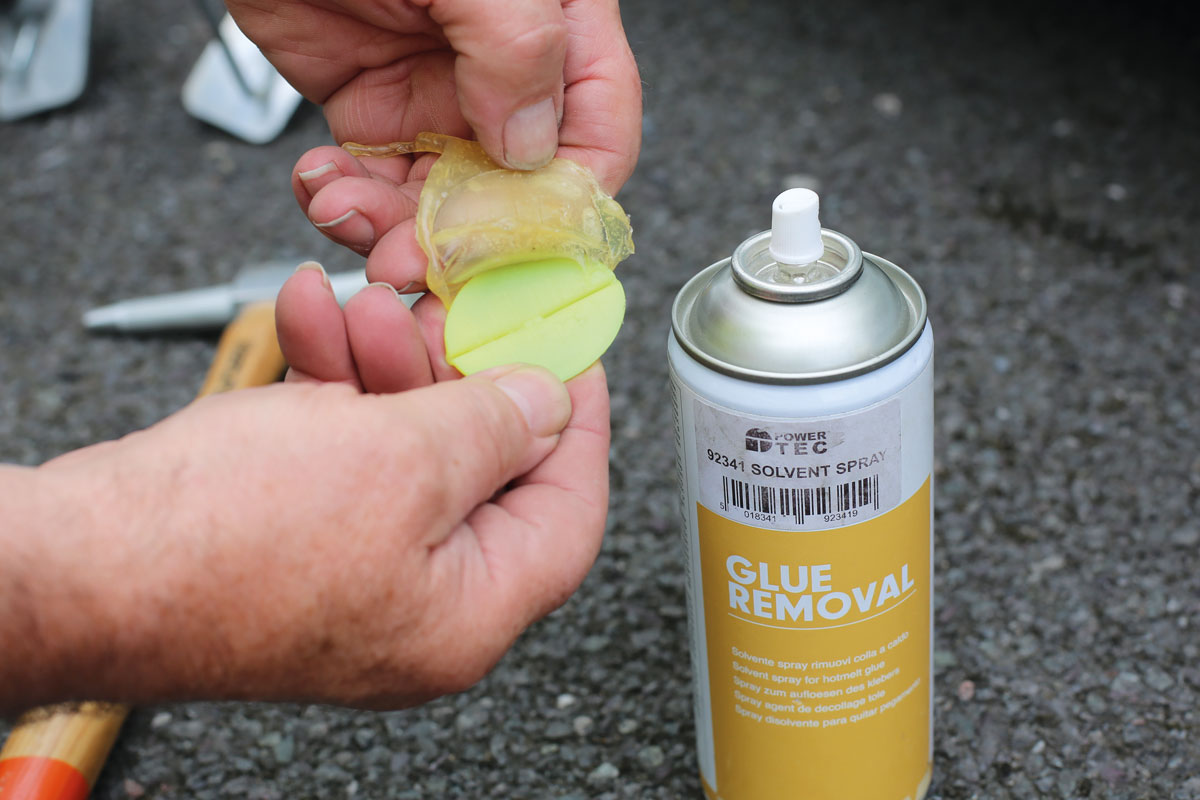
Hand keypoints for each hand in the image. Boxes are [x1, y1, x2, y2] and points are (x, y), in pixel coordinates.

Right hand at [10, 266, 609, 708]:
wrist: (78, 563)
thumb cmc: (222, 544)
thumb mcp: (400, 460)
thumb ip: (494, 426)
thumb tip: (546, 404)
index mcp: (468, 613)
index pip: (567, 513)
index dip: (579, 426)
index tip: (570, 354)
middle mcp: (418, 603)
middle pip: (482, 470)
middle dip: (456, 372)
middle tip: (441, 311)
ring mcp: (354, 569)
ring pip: (405, 447)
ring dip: (384, 362)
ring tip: (357, 305)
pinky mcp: (296, 536)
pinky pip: (340, 451)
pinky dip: (330, 384)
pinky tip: (309, 322)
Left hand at [225, 0, 641, 291]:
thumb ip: (517, 46)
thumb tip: (534, 146)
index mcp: (558, 28)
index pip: (597, 133)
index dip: (568, 201)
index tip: (520, 247)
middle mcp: (504, 72)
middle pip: (514, 190)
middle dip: (464, 239)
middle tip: (415, 260)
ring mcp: (437, 96)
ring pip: (439, 203)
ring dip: (394, 231)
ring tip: (349, 217)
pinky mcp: (372, 109)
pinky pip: (372, 184)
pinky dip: (344, 204)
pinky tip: (322, 187)